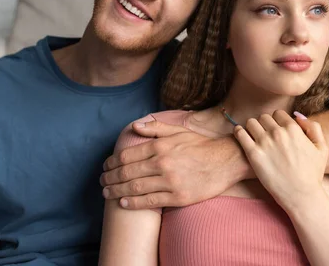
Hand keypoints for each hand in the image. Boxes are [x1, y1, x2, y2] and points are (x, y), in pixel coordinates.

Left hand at [100, 120, 244, 209]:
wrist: (225, 161)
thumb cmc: (201, 145)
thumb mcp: (178, 131)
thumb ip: (155, 128)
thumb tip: (135, 126)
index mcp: (160, 146)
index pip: (127, 156)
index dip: (112, 162)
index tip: (105, 167)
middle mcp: (162, 163)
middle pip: (127, 172)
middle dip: (110, 178)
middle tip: (102, 182)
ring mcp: (170, 182)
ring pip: (135, 187)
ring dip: (117, 191)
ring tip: (107, 193)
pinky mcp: (178, 197)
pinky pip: (150, 201)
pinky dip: (134, 203)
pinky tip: (124, 203)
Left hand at [234, 110, 327, 213]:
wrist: (301, 195)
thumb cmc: (313, 174)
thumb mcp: (322, 148)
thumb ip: (313, 128)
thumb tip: (298, 116)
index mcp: (294, 129)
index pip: (278, 113)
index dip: (277, 120)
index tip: (275, 128)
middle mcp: (278, 133)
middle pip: (263, 117)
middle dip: (264, 124)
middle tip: (264, 133)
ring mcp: (264, 143)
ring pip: (251, 122)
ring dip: (251, 127)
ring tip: (252, 135)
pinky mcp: (253, 154)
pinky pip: (240, 133)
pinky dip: (239, 131)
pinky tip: (241, 135)